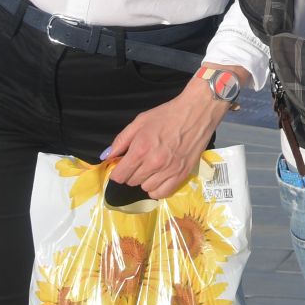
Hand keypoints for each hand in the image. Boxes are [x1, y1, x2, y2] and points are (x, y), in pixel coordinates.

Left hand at [104, 83, 227, 199]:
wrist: (197, 111)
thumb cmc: (167, 114)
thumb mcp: (140, 121)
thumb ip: (121, 140)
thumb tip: (107, 157)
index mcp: (140, 149)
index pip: (119, 176)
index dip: (117, 172)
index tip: (122, 166)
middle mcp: (154, 163)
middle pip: (132, 182)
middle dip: (131, 174)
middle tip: (139, 163)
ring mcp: (169, 170)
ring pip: (146, 188)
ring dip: (144, 180)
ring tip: (150, 169)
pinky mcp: (182, 174)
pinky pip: (163, 193)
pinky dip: (157, 188)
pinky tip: (159, 178)